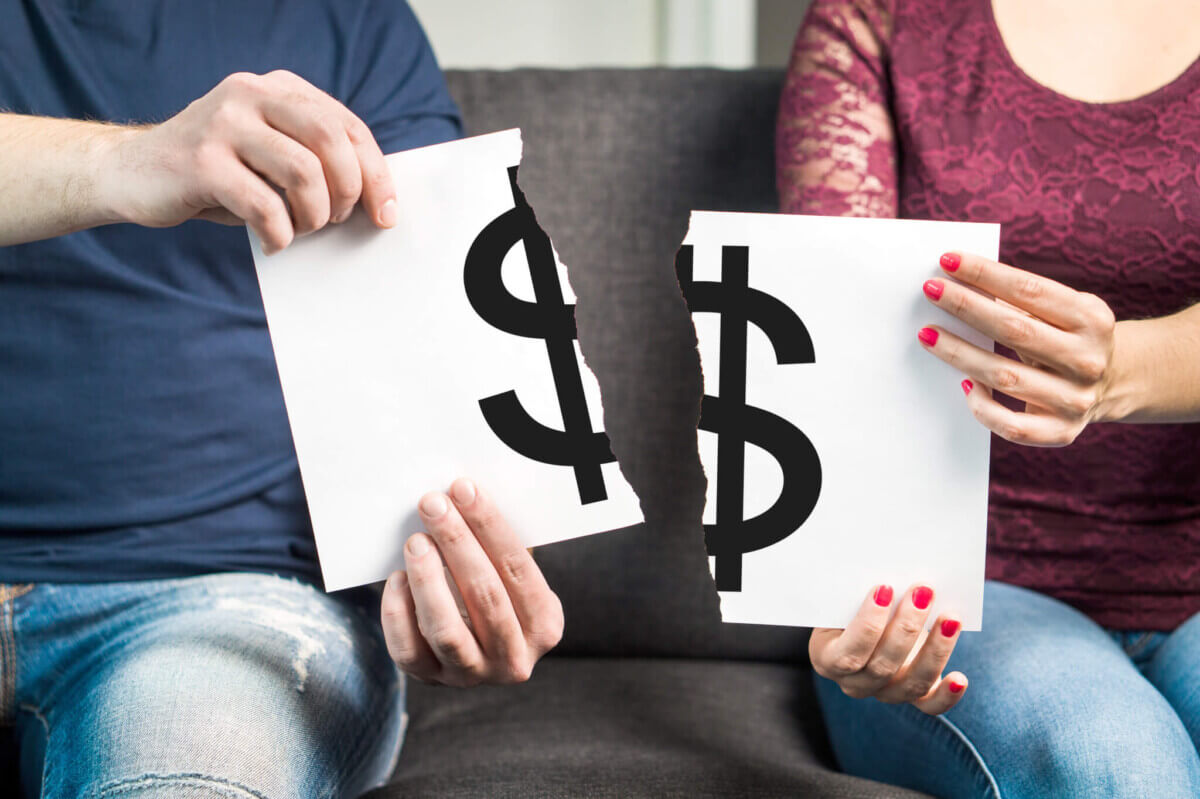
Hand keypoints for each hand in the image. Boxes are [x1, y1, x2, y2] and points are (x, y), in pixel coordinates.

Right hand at [99, 70, 395, 252]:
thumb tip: (375, 200)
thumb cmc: (217, 174)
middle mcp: (251, 94)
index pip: (346, 126)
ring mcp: (223, 123)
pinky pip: (264, 205)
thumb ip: (313, 160)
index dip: (375, 173)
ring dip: (313, 215)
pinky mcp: (201, 161)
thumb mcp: (269, 154)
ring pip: (303, 172)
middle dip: (348, 190)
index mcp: (277, 88)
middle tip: (337, 220)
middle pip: (331, 140)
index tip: (387, 214)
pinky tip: (272, 242)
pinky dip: (279, 234)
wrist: (131, 173)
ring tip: (299, 229)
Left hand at [380, 478, 563, 686]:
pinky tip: (397, 578)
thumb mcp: (512, 576)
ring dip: (428, 579)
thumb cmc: (496, 591)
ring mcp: (472, 675)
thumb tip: (461, 496)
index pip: (518, 569)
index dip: (489, 526)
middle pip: (485, 596)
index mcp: (545, 625)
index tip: (464, 489)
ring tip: (415, 541)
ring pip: (445, 631)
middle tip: (433, 505)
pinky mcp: (433, 681)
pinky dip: (399, 613)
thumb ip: (497, 548)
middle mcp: (514, 658)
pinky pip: (408, 651)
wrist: (478, 647)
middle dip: (456, 543)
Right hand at [809, 584, 966, 714]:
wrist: (865, 621)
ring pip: (912, 682)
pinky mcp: (914, 695)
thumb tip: (887, 582)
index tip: (885, 590)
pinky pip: (930, 704)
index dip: (867, 625)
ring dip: (935, 649)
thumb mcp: (843, 600)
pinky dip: (948, 694)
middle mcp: (855, 683)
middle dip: (906, 627)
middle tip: (923, 592)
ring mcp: (885, 692)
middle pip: (882, 666)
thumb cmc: (851, 605)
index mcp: (828, 659)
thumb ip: (856, 595)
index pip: (849, 652)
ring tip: (950, 618)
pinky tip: (960, 678)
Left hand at [919, 252, 1116, 445]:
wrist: (1115, 383)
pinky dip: (982, 406)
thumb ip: (1022, 300)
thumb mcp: (1063, 310)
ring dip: (960, 353)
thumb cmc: (1068, 336)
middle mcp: (1088, 359)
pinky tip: (964, 384)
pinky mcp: (1062, 432)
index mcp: (1091, 319)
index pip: (1030, 291)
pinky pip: (1010, 425)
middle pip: (1014, 330)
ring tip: (927, 334)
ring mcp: (1076, 399)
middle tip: (930, 291)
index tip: (947, 261)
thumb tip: (959, 283)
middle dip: (966, 307)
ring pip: (1005, 376)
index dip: (986, 274)